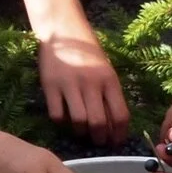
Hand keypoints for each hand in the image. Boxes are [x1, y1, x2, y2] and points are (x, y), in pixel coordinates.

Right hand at [37, 20, 132, 142]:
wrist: (63, 30)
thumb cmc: (88, 52)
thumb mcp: (106, 70)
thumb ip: (110, 94)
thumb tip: (114, 125)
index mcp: (109, 80)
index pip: (121, 115)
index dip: (120, 134)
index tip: (116, 141)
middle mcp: (91, 83)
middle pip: (99, 123)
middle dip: (101, 138)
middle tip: (99, 142)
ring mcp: (69, 85)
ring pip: (79, 122)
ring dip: (82, 133)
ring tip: (82, 133)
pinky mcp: (50, 86)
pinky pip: (57, 115)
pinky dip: (62, 123)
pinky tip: (65, 120)